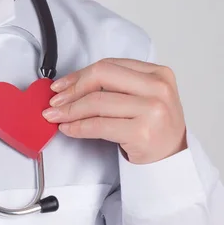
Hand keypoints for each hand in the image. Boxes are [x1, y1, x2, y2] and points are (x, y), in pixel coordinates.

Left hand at [41, 59, 187, 164]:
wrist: (170, 159)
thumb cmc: (152, 128)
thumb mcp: (142, 98)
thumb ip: (115, 87)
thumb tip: (69, 86)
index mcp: (157, 73)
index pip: (108, 65)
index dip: (78, 75)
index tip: (60, 86)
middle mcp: (157, 88)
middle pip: (101, 77)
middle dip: (71, 90)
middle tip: (54, 102)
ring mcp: (152, 109)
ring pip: (97, 102)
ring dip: (69, 110)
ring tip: (55, 117)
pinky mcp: (142, 131)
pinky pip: (99, 125)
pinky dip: (78, 127)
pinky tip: (68, 129)